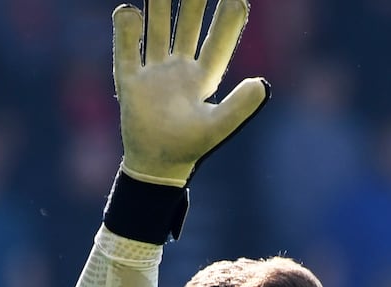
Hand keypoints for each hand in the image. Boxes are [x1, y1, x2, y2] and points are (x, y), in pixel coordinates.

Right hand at [112, 0, 269, 186]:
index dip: (228, 22)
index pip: (218, 43)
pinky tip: (130, 11)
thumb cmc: (189, 148)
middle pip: (187, 26)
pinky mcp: (130, 79)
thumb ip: (240, 107)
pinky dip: (127, 31)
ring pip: (157, 29)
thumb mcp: (218, 127)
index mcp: (203, 78)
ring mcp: (154, 71)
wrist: (156, 166)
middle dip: (194, 2)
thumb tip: (263, 84)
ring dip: (160, 5)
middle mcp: (179, 68)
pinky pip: (128, 50)